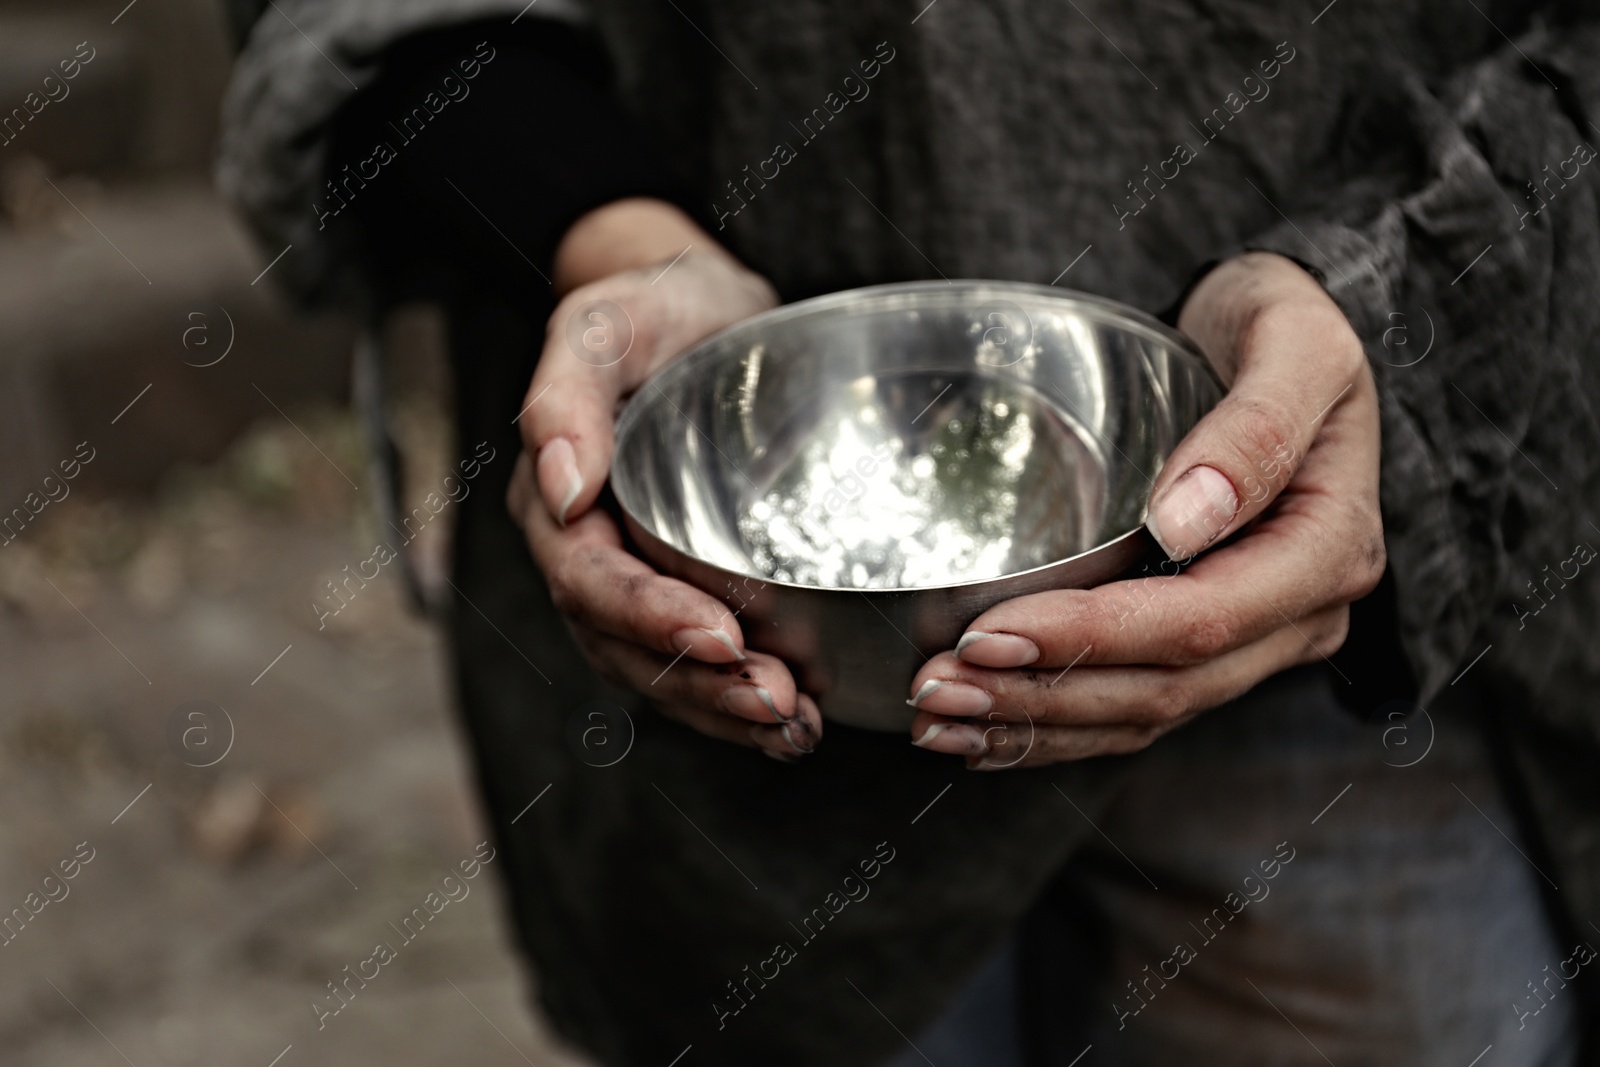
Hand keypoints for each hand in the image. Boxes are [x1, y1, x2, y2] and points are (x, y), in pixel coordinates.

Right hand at [507, 199, 822, 760]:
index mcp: (555, 500)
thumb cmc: (656, 306)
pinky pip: (695, 665)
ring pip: (659, 672)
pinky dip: (737, 703)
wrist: (707, 311)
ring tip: (792, 729)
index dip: (648, 618)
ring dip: (723, 709)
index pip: (590, 580)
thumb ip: (566, 389)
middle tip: (777, 702)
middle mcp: (585, 553)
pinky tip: (794, 725)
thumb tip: (560, 487)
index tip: (722, 638)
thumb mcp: (607, 319)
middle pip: (624, 646)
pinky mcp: (681, 589)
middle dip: (698, 684)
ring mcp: (631, 579)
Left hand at [904, 252, 1384, 767]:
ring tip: (938, 719)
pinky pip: (1137, 705)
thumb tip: (1185, 519)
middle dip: (1043, 696)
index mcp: (1328, 550)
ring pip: (1144, 712)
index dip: (1090, 638)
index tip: (988, 632)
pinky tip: (982, 732)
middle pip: (1164, 686)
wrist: (1289, 343)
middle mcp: (1301, 616)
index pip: (1199, 620)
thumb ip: (1255, 426)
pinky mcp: (1214, 644)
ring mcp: (1260, 640)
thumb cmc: (1285, 326)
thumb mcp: (1294, 340)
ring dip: (1037, 727)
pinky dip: (1057, 726)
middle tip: (938, 689)